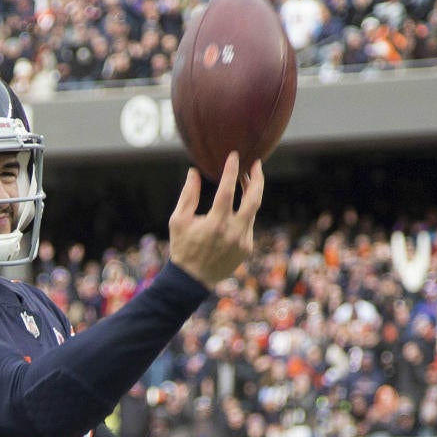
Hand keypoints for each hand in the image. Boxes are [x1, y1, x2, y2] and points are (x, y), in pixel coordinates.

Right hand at [167, 153, 263, 287]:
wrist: (192, 280)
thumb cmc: (182, 247)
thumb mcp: (178, 220)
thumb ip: (188, 195)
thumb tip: (194, 172)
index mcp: (215, 224)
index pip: (228, 191)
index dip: (232, 171)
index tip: (234, 156)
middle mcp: (233, 232)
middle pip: (254, 199)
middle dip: (257, 179)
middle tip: (257, 164)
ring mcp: (243, 241)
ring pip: (253, 211)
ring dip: (251, 194)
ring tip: (246, 181)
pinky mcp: (247, 248)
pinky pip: (248, 225)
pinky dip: (244, 213)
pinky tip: (237, 207)